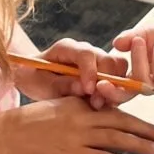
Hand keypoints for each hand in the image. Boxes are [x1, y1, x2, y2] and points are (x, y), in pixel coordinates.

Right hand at [0, 97, 153, 153]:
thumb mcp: (53, 108)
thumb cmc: (24, 123)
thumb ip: (75, 110)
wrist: (3, 135)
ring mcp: (78, 136)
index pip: (112, 108)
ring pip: (118, 139)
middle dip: (146, 130)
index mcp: (78, 102)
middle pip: (122, 122)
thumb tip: (94, 118)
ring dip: (141, 145)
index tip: (147, 124)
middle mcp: (82, 116)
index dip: (133, 116)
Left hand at [20, 39, 144, 108]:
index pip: (86, 54)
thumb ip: (60, 85)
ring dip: (114, 88)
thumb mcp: (40, 84)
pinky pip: (119, 81)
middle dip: (107, 82)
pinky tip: (102, 105)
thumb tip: (82, 88)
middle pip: (109, 60)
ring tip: (98, 104)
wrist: (34, 78)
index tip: (88, 90)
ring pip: (119, 69)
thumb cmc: (34, 78)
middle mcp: (86, 52)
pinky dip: (115, 94)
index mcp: (67, 48)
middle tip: (96, 102)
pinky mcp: (104, 75)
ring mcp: (97, 62)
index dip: (90, 72)